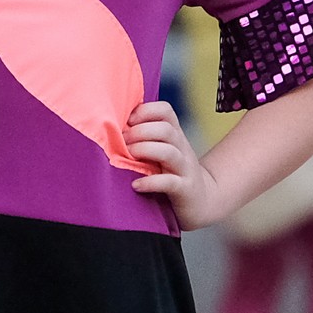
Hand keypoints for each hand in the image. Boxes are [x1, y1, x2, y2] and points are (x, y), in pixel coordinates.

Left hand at [125, 102, 225, 228]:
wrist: (201, 202)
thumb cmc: (170, 173)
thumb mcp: (161, 150)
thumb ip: (144, 137)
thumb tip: (111, 126)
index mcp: (175, 135)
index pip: (165, 110)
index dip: (145, 111)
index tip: (127, 121)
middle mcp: (182, 148)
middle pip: (165, 129)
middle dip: (139, 132)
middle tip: (122, 142)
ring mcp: (185, 168)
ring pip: (168, 152)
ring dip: (144, 150)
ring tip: (128, 157)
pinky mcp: (185, 190)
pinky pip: (169, 182)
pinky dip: (150, 182)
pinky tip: (135, 185)